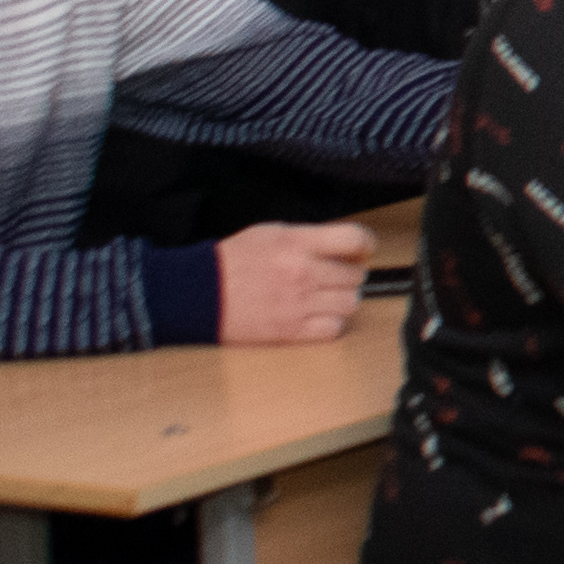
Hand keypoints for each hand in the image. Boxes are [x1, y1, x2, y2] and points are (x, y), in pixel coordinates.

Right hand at [216, 221, 376, 344]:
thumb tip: (342, 246)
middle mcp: (304, 273)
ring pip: (351, 303)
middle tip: (332, 276)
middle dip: (347, 275)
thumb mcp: (271, 233)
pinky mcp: (292, 331)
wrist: (198, 294)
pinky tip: (316, 316)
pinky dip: (330, 323)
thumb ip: (309, 238)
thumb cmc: (230, 262)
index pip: (355, 239)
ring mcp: (300, 304)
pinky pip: (334, 329)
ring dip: (342, 300)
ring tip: (324, 297)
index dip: (366, 244)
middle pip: (356, 276)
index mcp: (298, 244)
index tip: (363, 250)